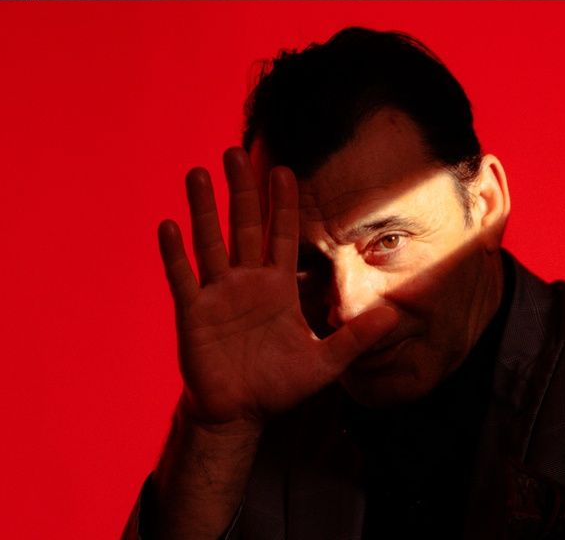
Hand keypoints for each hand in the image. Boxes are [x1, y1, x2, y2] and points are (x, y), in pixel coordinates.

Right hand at [156, 148, 399, 428]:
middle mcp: (246, 282)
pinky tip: (169, 226)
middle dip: (240, 190)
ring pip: (210, 242)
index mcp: (277, 287)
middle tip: (234, 152)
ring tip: (197, 174)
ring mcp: (217, 294)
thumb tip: (395, 317)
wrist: (238, 413)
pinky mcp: (193, 312)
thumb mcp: (324, 362)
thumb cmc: (278, 386)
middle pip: (243, 226)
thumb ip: (355, 338)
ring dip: (203, 208)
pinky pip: (183, 276)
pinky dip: (175, 253)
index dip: (283, 205)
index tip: (286, 171)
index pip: (282, 236)